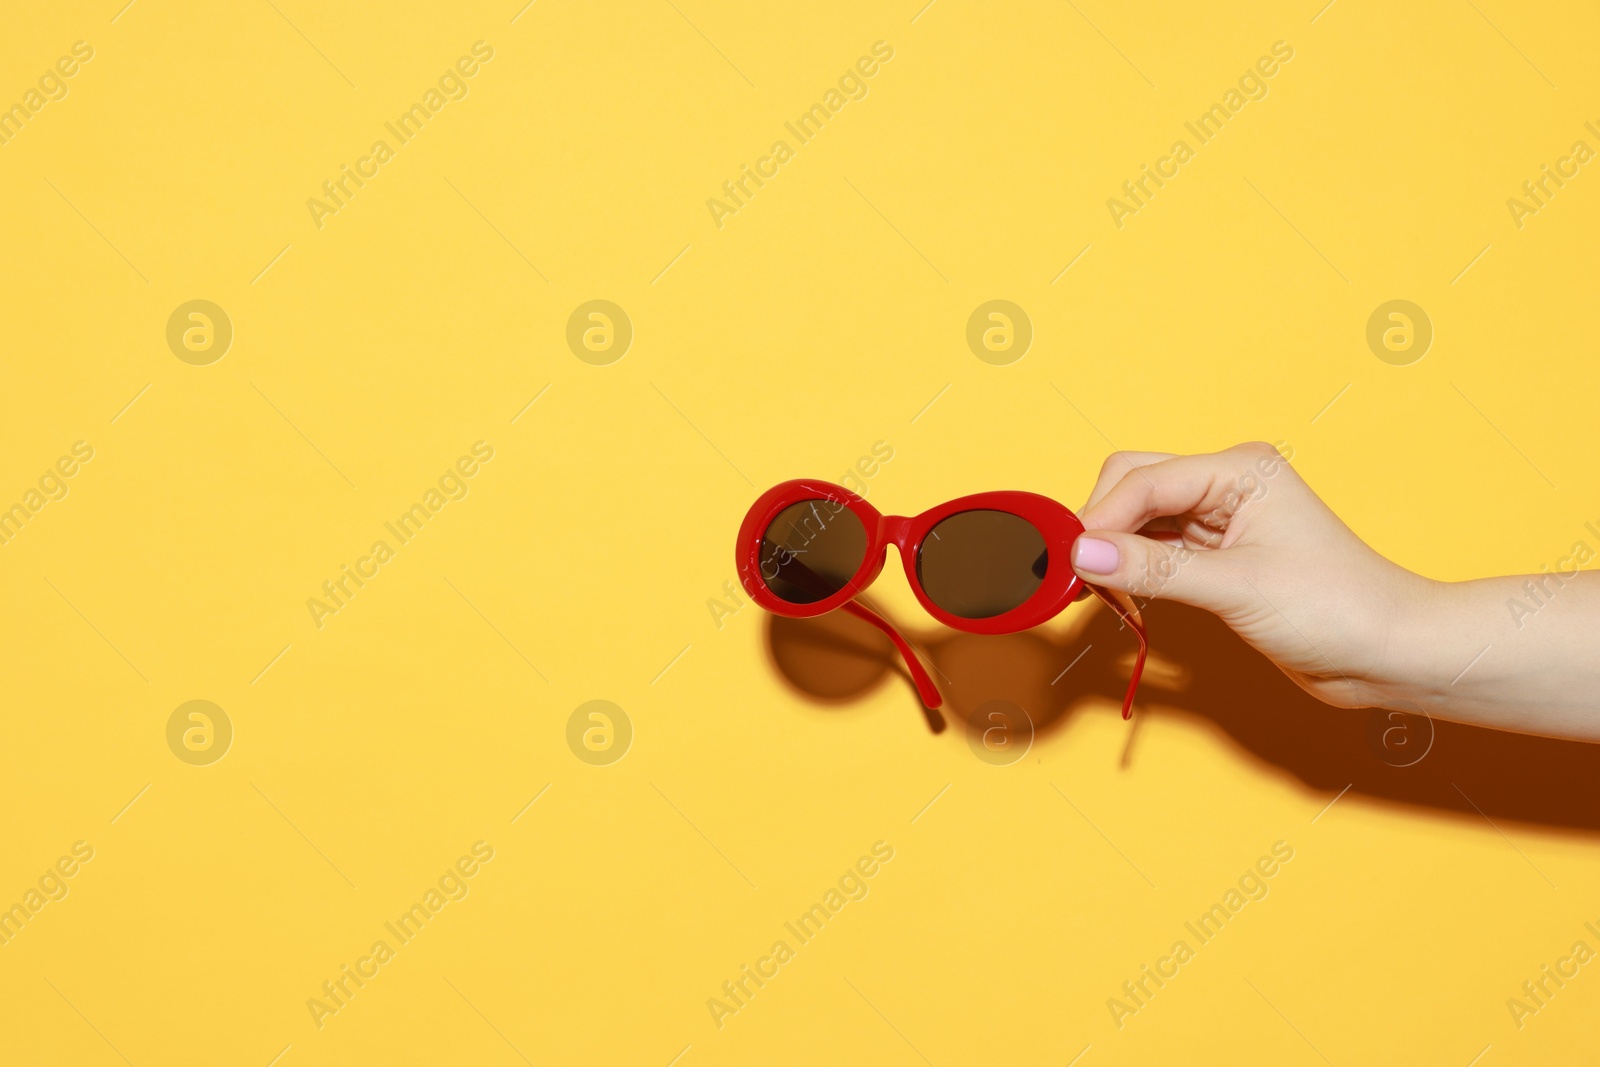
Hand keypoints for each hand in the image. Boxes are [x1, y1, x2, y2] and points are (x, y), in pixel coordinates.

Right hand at [1069, 443, 1433, 708]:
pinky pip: (1153, 551)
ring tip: (1095, 588)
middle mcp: (1226, 485)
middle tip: (1077, 574)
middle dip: (1100, 525)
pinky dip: (1131, 569)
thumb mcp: (1237, 587)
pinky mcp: (1215, 557)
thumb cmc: (1338, 609)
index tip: (1070, 561)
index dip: (1100, 519)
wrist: (1387, 653)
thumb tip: (1083, 554)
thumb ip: (1153, 569)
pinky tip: (1120, 592)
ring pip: (1138, 519)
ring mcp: (1219, 521)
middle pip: (1133, 486)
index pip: (1143, 480)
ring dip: (1113, 549)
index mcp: (1239, 470)